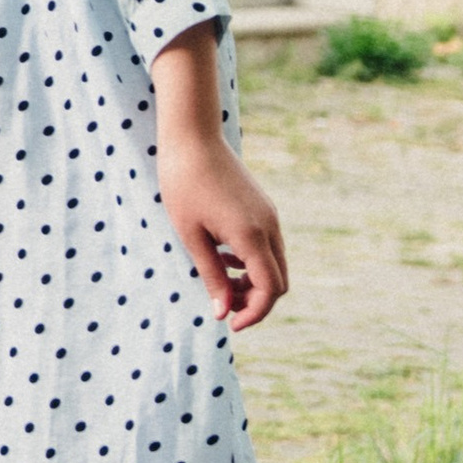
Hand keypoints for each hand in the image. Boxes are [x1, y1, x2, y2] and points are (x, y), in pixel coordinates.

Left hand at [159, 132, 287, 330]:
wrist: (192, 138)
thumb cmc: (183, 185)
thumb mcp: (192, 236)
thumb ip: (211, 276)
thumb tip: (223, 313)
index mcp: (252, 236)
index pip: (270, 290)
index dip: (254, 314)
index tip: (230, 324)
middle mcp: (269, 226)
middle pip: (278, 281)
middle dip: (256, 301)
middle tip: (224, 307)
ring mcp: (269, 215)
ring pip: (275, 264)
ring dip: (254, 282)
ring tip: (221, 283)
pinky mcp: (263, 207)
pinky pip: (268, 246)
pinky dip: (252, 262)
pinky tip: (223, 258)